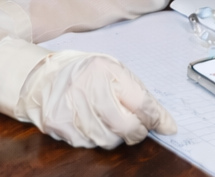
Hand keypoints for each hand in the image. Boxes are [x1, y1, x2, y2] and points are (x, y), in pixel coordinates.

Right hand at [17, 51, 176, 148]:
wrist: (44, 76)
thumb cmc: (87, 74)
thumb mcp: (116, 73)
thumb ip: (143, 97)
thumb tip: (169, 126)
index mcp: (105, 70)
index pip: (141, 103)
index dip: (156, 118)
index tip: (164, 126)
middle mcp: (86, 87)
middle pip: (125, 126)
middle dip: (137, 132)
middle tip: (136, 128)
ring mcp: (70, 106)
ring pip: (107, 139)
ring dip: (115, 136)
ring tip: (110, 121)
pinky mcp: (58, 124)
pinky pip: (87, 144)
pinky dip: (95, 138)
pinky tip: (91, 123)